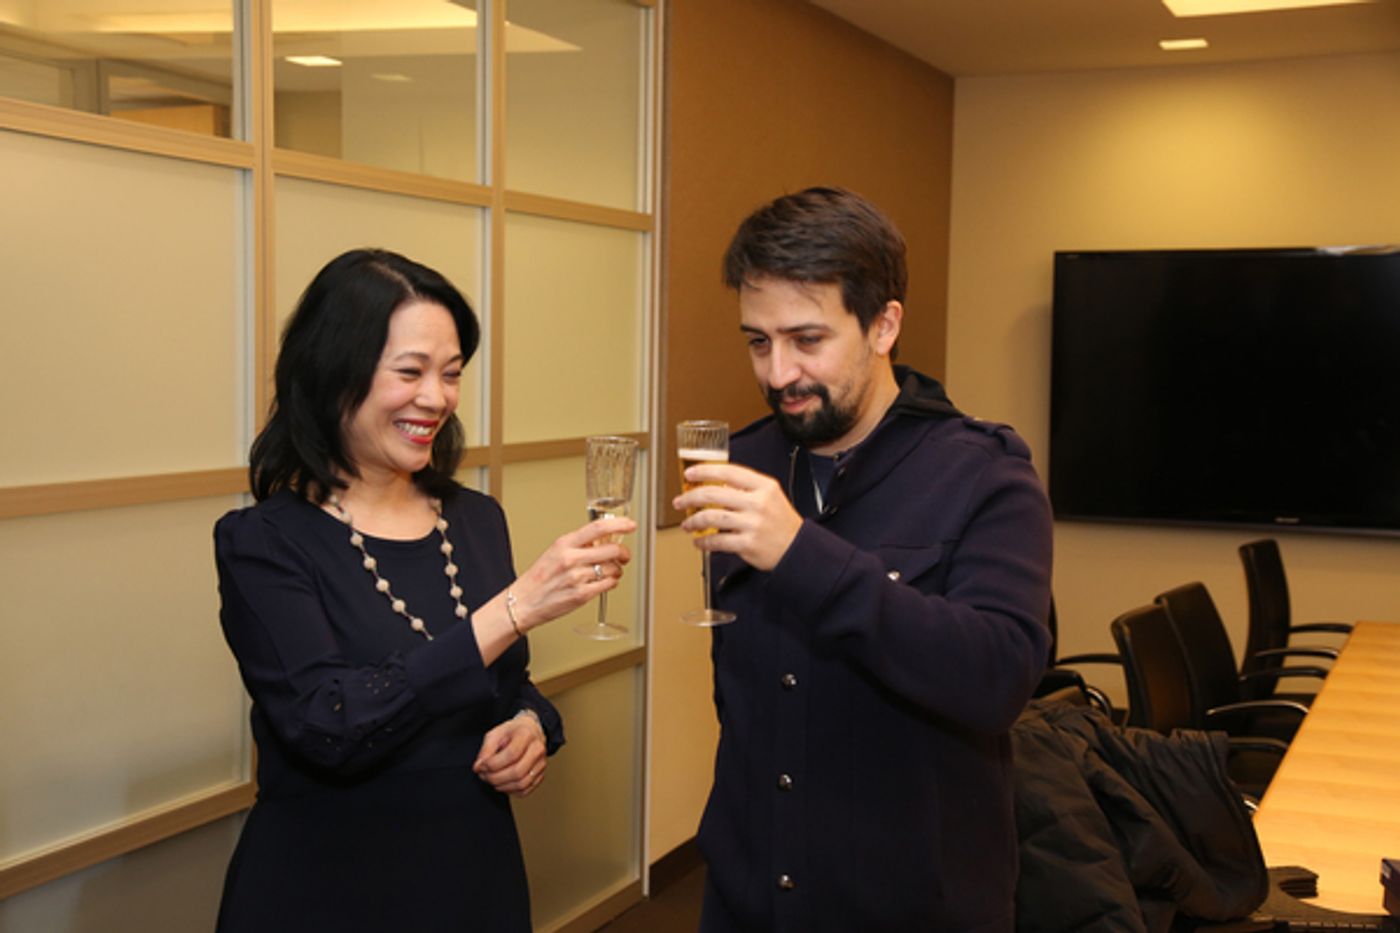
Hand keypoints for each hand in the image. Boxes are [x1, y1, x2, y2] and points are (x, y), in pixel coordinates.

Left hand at [474, 711, 546, 796]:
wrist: (531, 731)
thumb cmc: (512, 732)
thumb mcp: (495, 733)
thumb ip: (486, 750)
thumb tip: (479, 767)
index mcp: (526, 734)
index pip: (511, 754)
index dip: (492, 764)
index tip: (480, 766)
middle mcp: (537, 749)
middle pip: (517, 772)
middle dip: (495, 778)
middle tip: (484, 775)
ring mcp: (541, 763)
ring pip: (522, 784)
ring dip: (502, 786)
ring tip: (492, 780)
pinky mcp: (541, 774)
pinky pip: (526, 789)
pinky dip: (511, 791)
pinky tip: (502, 784)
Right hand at [510, 516, 634, 630]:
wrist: (523, 602)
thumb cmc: (539, 577)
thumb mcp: (555, 552)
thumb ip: (578, 544)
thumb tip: (604, 539)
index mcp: (564, 543)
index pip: (598, 528)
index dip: (619, 524)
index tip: (630, 524)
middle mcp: (571, 559)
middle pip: (612, 549)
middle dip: (624, 552)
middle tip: (624, 555)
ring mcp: (577, 578)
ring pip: (614, 568)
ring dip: (617, 570)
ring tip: (609, 571)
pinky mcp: (582, 595)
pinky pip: (609, 585)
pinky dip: (612, 582)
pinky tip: (604, 581)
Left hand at [672, 462, 801, 571]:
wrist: (798, 549)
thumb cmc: (782, 522)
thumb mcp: (770, 496)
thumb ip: (746, 488)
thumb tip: (716, 484)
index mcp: (764, 487)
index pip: (728, 472)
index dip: (705, 471)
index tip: (689, 474)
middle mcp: (758, 503)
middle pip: (714, 494)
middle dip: (691, 497)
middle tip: (680, 501)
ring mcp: (753, 524)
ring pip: (711, 517)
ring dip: (694, 521)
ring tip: (688, 524)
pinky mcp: (748, 544)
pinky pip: (718, 541)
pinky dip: (704, 541)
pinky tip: (699, 541)